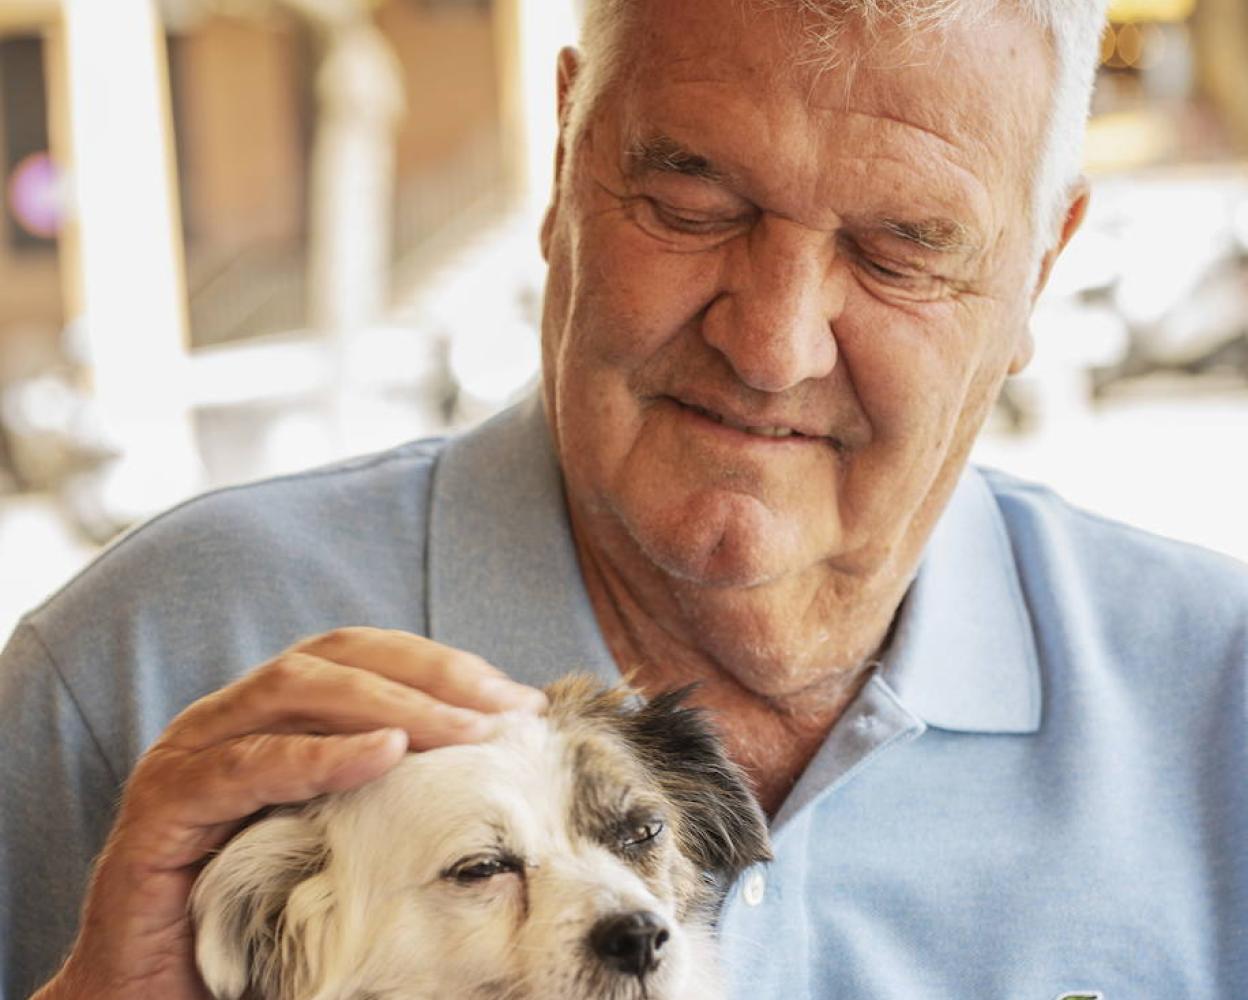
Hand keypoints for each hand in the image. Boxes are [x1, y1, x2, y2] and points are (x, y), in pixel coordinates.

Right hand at [32, 628, 545, 999]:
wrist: (151, 990)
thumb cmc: (256, 907)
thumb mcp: (339, 833)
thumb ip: (390, 788)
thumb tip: (495, 760)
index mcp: (271, 716)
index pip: (364, 656)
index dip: (442, 664)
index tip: (518, 699)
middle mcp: (229, 717)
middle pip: (337, 657)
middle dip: (431, 673)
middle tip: (505, 708)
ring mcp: (191, 752)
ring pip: (296, 691)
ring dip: (391, 703)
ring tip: (464, 730)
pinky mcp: (165, 807)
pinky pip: (247, 766)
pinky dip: (320, 754)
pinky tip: (384, 755)